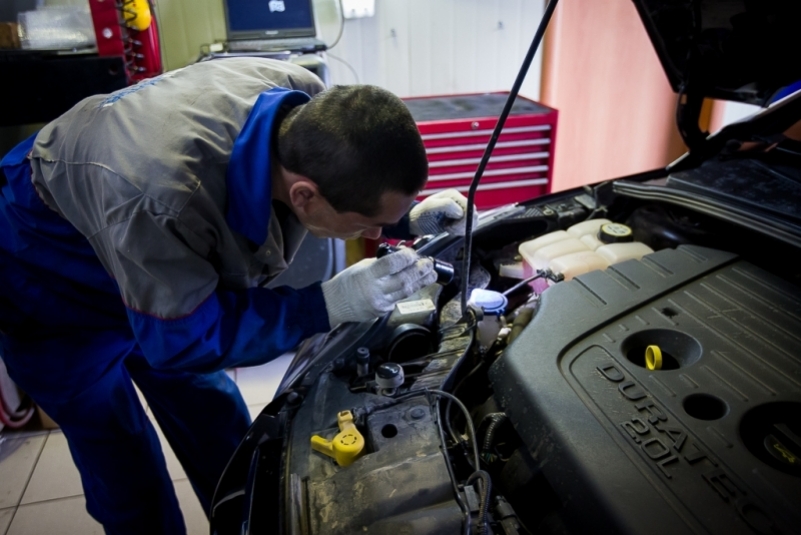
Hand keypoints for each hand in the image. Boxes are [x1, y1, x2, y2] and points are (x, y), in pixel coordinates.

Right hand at [321, 247, 436, 325]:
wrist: (334, 304)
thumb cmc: (347, 281)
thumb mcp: (362, 266)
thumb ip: (382, 263)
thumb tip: (402, 258)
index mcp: (368, 275)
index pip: (391, 264)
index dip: (406, 257)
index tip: (413, 253)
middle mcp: (376, 290)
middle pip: (404, 280)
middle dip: (420, 270)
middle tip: (429, 263)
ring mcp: (381, 303)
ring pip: (406, 292)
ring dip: (421, 282)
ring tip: (431, 274)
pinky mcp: (383, 312)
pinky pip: (399, 300)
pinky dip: (408, 290)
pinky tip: (414, 284)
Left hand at [409, 189, 478, 235]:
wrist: (416, 222)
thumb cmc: (421, 214)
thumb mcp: (431, 207)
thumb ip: (446, 206)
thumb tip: (460, 212)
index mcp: (453, 195)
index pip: (469, 207)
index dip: (463, 218)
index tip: (451, 225)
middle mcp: (458, 201)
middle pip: (473, 215)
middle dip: (462, 225)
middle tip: (449, 228)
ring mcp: (459, 210)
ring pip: (472, 222)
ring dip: (461, 229)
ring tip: (448, 228)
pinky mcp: (459, 219)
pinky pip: (467, 227)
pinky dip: (460, 231)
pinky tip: (450, 230)